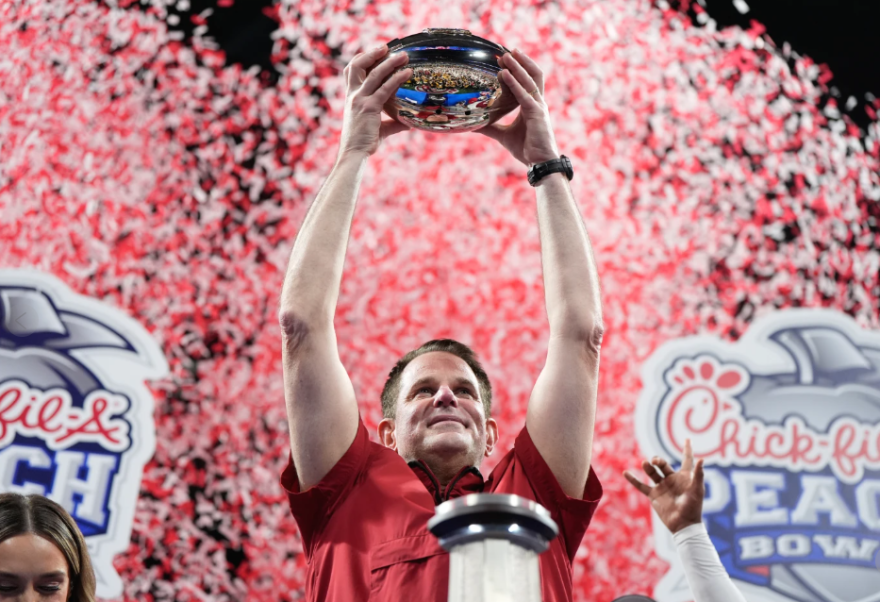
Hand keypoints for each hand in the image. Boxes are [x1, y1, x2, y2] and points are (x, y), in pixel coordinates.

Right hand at [337, 45, 412, 159]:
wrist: (354, 154)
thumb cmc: (364, 143)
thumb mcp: (379, 129)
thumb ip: (393, 123)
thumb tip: (409, 122)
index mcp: (351, 97)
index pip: (351, 71)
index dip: (362, 58)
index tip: (376, 52)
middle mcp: (353, 95)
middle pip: (356, 65)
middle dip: (372, 53)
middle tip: (387, 47)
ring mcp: (360, 100)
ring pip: (374, 73)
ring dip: (390, 62)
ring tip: (404, 56)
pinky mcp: (369, 107)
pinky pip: (385, 89)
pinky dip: (397, 78)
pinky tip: (408, 73)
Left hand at [477, 49, 559, 165]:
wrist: (539, 163)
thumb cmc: (526, 149)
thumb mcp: (502, 135)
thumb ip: (490, 128)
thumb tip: (472, 125)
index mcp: (532, 105)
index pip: (528, 81)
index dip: (519, 68)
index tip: (505, 59)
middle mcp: (537, 102)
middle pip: (532, 74)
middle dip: (520, 61)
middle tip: (506, 51)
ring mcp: (538, 106)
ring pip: (529, 80)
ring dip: (517, 66)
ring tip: (505, 55)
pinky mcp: (536, 113)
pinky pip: (524, 95)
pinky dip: (514, 83)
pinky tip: (504, 74)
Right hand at [624, 439, 704, 533]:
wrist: (683, 524)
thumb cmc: (693, 507)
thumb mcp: (696, 490)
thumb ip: (698, 474)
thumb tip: (702, 459)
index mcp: (684, 477)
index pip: (686, 459)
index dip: (687, 450)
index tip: (687, 439)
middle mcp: (672, 480)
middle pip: (663, 465)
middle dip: (657, 460)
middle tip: (654, 461)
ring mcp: (662, 487)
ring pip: (652, 473)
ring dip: (648, 467)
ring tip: (645, 463)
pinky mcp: (653, 495)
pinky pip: (641, 486)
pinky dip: (633, 480)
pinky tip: (625, 472)